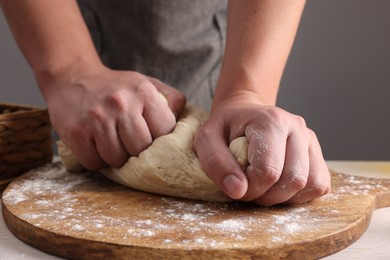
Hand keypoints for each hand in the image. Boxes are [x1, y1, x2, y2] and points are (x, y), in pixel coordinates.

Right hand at [45, 65, 185, 169]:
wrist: (73, 77)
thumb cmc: (116, 87)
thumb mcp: (147, 84)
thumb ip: (171, 100)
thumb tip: (185, 125)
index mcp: (144, 92)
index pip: (164, 132)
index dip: (159, 140)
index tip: (150, 137)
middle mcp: (121, 104)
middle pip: (141, 150)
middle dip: (137, 152)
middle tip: (129, 142)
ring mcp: (96, 119)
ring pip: (117, 160)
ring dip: (116, 157)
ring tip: (112, 141)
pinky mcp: (75, 133)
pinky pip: (94, 163)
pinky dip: (97, 159)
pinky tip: (96, 144)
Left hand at [193, 96, 329, 205]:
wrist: (244, 113)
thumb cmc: (225, 127)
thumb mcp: (206, 139)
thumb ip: (216, 162)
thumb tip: (238, 190)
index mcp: (271, 121)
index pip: (268, 171)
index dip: (250, 188)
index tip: (236, 183)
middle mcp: (297, 127)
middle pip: (293, 180)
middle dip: (266, 195)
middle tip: (248, 187)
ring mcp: (310, 140)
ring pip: (311, 185)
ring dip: (284, 197)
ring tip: (263, 185)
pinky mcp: (317, 154)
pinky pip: (320, 186)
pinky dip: (299, 195)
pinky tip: (279, 186)